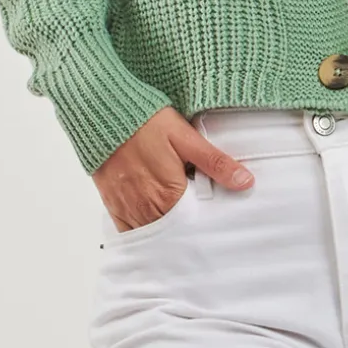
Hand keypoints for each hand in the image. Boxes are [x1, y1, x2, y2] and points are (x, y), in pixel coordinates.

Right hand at [92, 107, 255, 231]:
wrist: (102, 112)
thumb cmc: (145, 122)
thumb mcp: (186, 138)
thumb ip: (215, 163)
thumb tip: (245, 182)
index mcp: (169, 195)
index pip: (194, 225)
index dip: (206, 225)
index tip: (218, 225)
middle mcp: (146, 208)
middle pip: (173, 234)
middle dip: (187, 233)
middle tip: (203, 231)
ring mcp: (127, 208)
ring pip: (152, 235)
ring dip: (166, 235)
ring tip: (182, 231)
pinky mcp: (113, 204)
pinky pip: (130, 231)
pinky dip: (143, 233)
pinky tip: (156, 228)